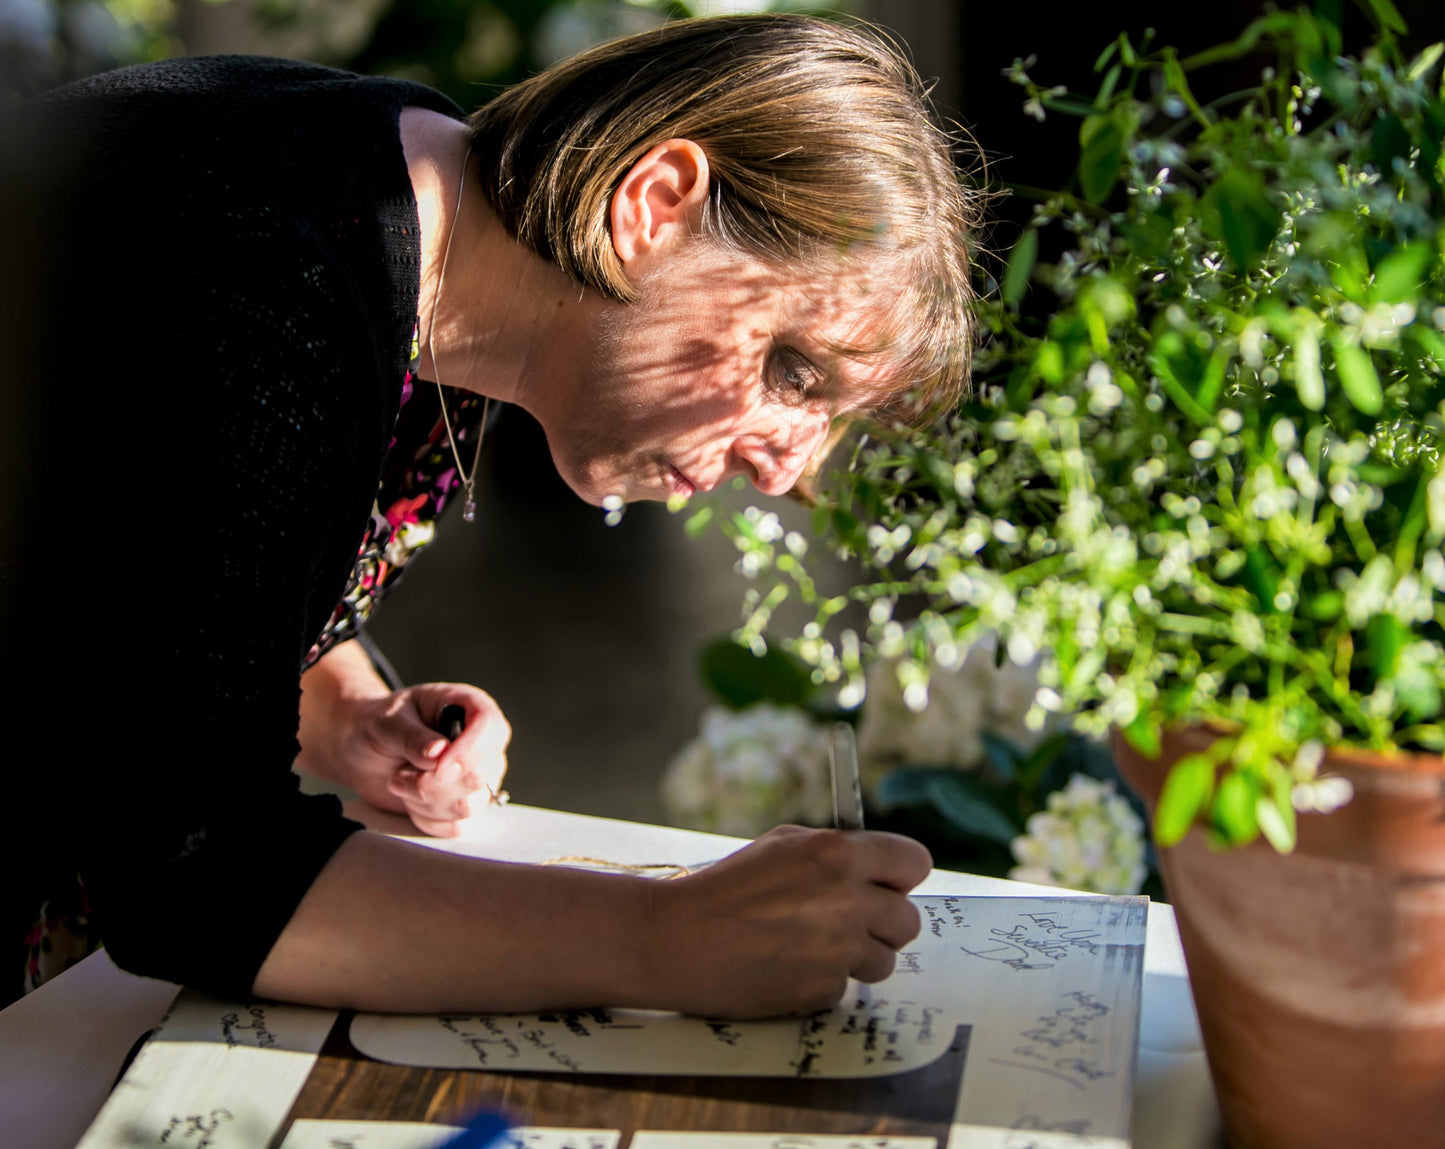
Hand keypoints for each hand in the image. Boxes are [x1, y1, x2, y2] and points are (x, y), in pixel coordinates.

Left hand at [330, 683, 510, 835]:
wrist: (361, 750)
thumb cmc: (376, 725)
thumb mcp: (385, 723)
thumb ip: (411, 736)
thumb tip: (438, 752)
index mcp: (469, 707)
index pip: (492, 728)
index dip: (470, 752)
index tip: (438, 770)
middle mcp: (479, 741)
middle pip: (481, 775)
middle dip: (433, 784)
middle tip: (399, 775)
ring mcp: (474, 775)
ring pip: (469, 806)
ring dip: (425, 801)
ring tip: (399, 781)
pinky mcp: (462, 802)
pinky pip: (457, 826)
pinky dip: (426, 819)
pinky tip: (409, 799)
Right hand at [642, 825, 930, 1018]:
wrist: (676, 939)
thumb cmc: (725, 888)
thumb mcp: (782, 844)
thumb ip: (837, 852)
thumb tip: (877, 868)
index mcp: (838, 854)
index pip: (914, 862)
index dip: (900, 875)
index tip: (887, 884)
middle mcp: (847, 900)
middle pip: (909, 920)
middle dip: (883, 922)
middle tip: (848, 920)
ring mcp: (838, 950)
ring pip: (884, 961)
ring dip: (857, 957)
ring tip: (812, 945)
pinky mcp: (822, 990)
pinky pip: (844, 987)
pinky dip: (822, 981)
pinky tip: (787, 966)